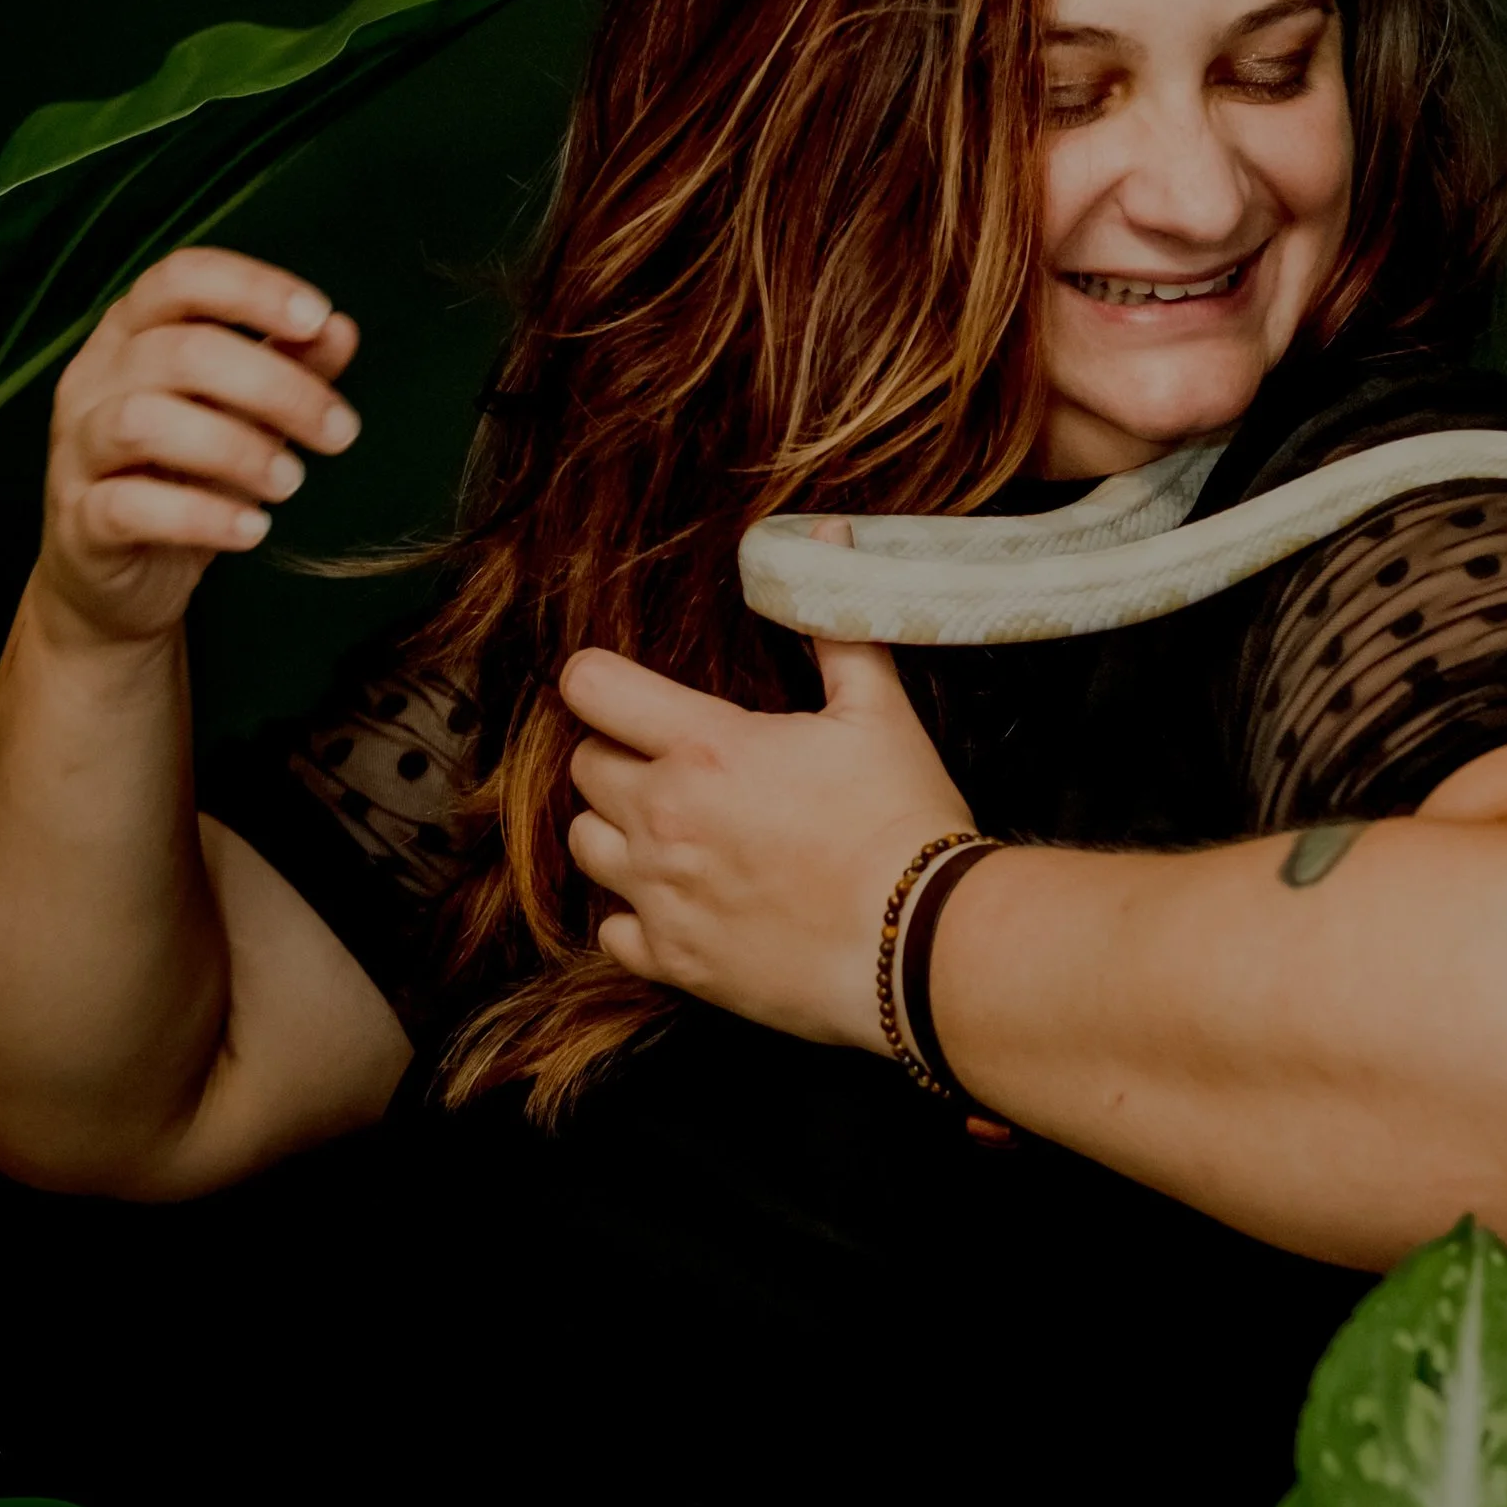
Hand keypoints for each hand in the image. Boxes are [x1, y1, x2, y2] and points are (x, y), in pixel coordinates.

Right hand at [32, 247, 362, 650]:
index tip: (318, 318)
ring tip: (291, 481)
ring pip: (143, 421)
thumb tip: (338, 329)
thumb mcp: (244, 415)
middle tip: (338, 432)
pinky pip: (129, 507)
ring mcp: (78, 450)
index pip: (179, 278)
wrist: (117, 579)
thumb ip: (287, 367)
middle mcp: (94, 379)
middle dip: (275, 386)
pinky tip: (253, 530)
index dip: (250, 288)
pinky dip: (201, 516)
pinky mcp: (79, 521)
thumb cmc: (183, 477)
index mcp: (131, 335)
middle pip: (179, 351)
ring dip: (236, 448)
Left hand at [562, 616, 971, 1050]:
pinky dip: (634, 917)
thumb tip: (824, 543)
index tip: (618, 690)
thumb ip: (835, 626)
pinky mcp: (675, 962)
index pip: (591, 688)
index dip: (596, 680)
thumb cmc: (903, 821)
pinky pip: (611, 932)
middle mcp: (664, 818)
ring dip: (615, 832)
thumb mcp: (878, 712)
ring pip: (584, 847)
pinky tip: (680, 904)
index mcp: (704, 747)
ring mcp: (663, 895)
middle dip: (617, 757)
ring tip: (669, 832)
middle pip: (584, 769)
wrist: (922, 943)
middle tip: (672, 765)